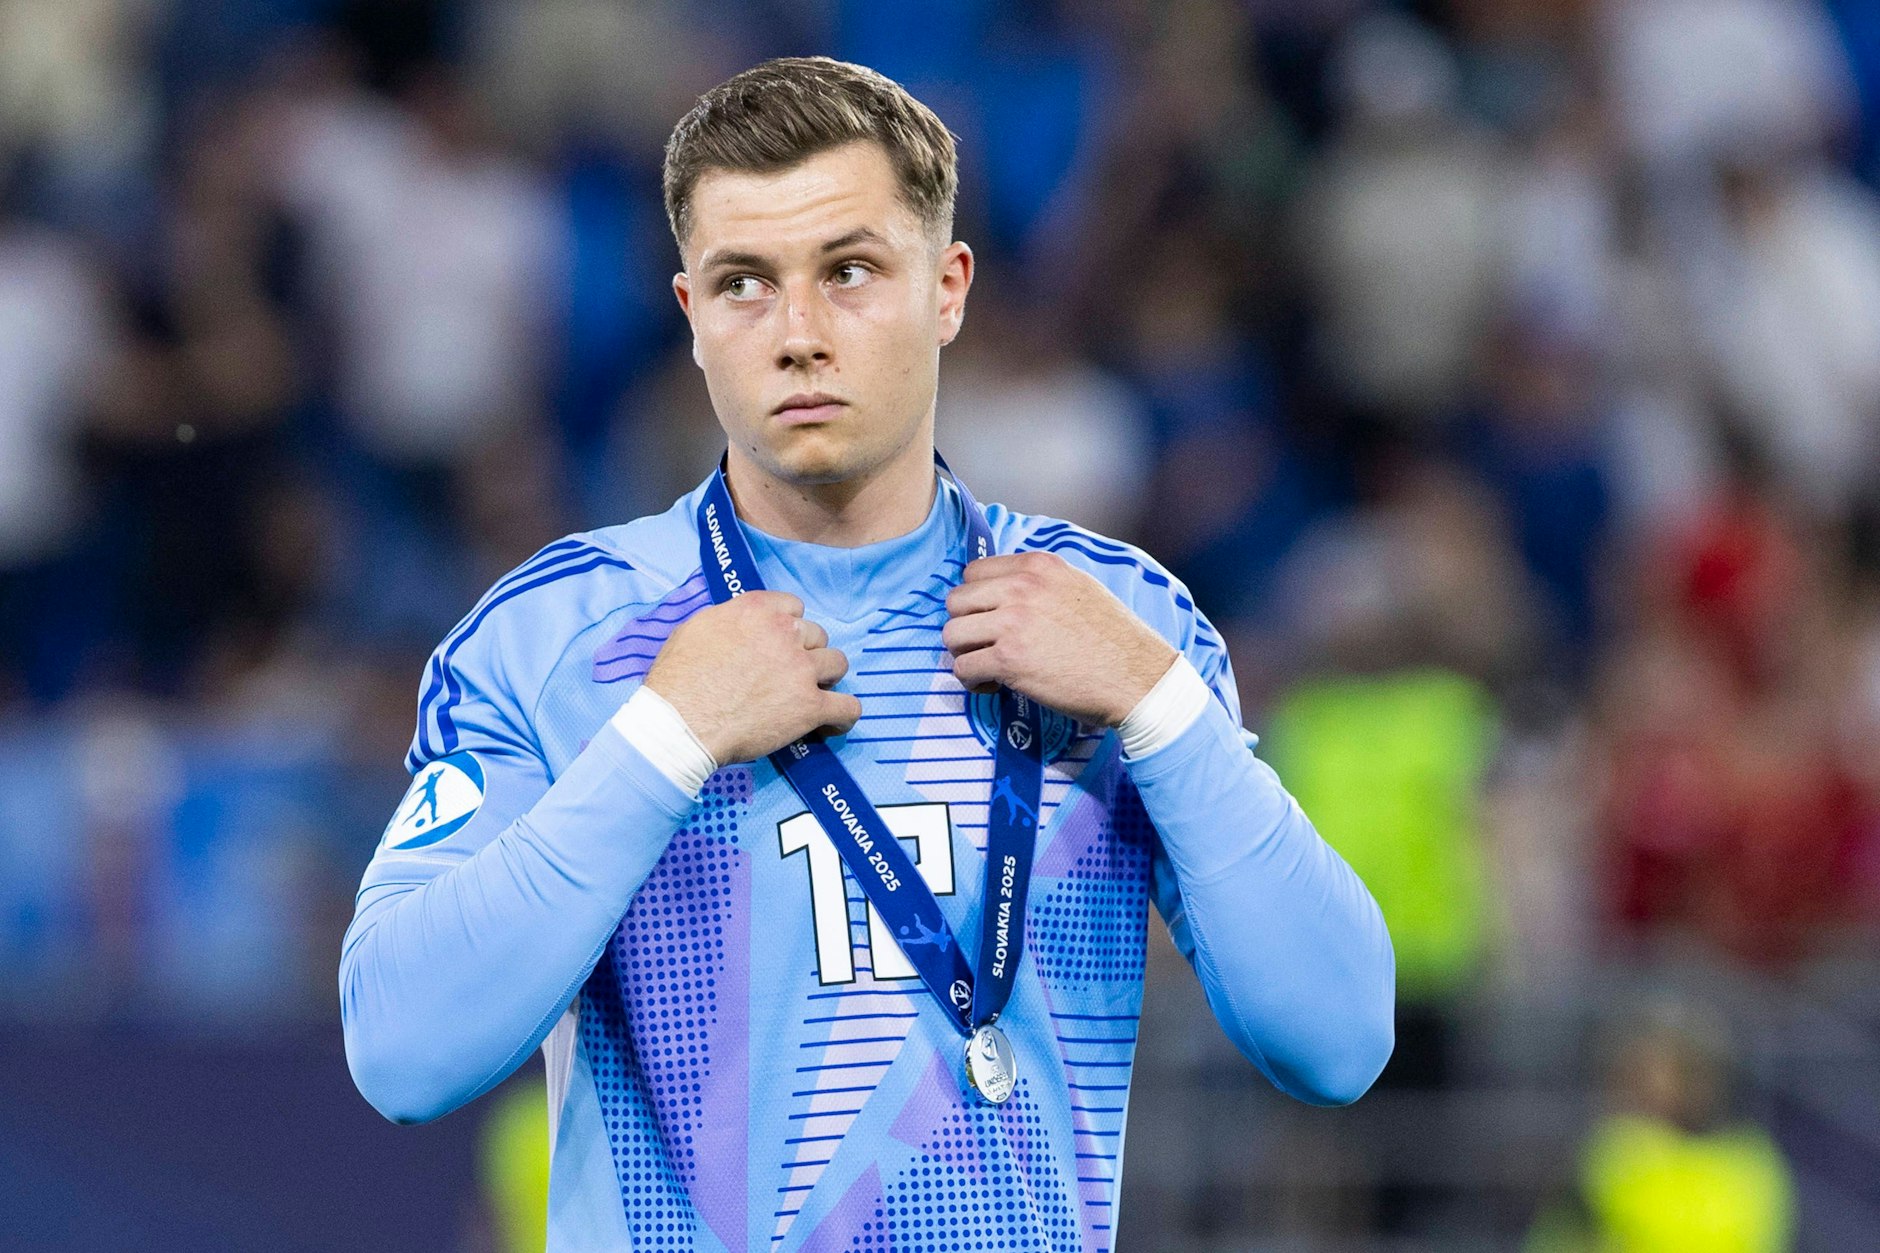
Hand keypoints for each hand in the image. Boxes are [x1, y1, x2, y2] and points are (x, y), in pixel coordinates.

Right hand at [644, 591, 860, 763]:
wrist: (680, 724)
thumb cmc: (677, 681)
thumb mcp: (695, 629)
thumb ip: (728, 621)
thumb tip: (739, 625)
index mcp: (756, 611)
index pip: (793, 607)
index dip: (790, 627)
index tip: (781, 644)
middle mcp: (784, 634)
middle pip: (817, 635)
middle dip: (806, 653)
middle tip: (789, 674)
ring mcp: (800, 670)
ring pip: (838, 663)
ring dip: (827, 677)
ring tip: (812, 694)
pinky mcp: (809, 707)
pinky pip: (848, 706)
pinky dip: (844, 714)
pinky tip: (834, 721)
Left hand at [943, 552, 1177, 726]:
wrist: (1137, 678)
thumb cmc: (1113, 639)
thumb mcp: (1078, 588)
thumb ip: (1039, 583)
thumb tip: (999, 592)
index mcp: (1038, 566)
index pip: (974, 572)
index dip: (976, 601)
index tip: (989, 620)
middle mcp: (1022, 588)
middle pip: (956, 601)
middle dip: (965, 627)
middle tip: (983, 646)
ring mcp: (1013, 622)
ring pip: (952, 634)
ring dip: (964, 654)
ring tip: (987, 667)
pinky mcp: (1009, 659)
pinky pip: (963, 668)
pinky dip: (972, 681)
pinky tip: (994, 685)